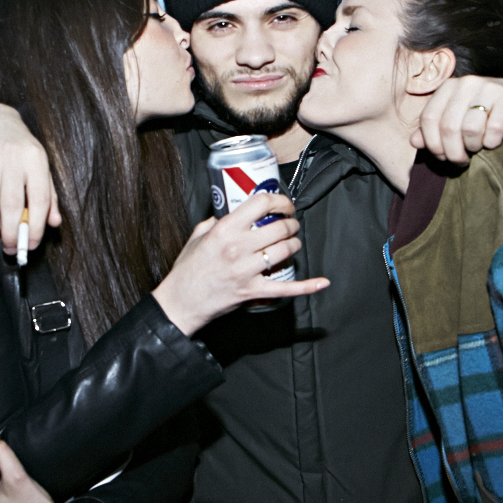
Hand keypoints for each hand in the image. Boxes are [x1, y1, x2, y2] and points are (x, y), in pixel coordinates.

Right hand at [0, 104, 61, 254]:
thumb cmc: (19, 151)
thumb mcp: (39, 167)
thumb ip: (48, 196)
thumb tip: (53, 224)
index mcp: (35, 158)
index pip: (39, 199)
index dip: (36, 228)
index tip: (32, 245)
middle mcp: (12, 155)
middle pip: (11, 206)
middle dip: (11, 234)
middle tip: (11, 247)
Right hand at [151, 192, 328, 334]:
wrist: (181, 302)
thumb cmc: (187, 269)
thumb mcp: (197, 235)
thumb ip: (216, 220)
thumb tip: (233, 210)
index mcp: (224, 230)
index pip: (261, 203)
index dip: (279, 200)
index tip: (283, 204)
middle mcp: (238, 248)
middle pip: (279, 227)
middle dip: (291, 223)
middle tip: (290, 223)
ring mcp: (247, 270)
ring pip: (286, 250)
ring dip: (295, 244)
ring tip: (292, 242)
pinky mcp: (253, 291)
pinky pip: (286, 288)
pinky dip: (307, 286)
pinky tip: (322, 282)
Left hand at [411, 76, 502, 163]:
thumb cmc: (486, 112)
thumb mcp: (458, 119)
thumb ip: (434, 130)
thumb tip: (413, 141)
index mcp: (448, 87)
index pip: (428, 119)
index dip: (432, 144)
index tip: (442, 157)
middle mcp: (467, 83)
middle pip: (448, 127)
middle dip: (453, 152)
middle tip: (462, 160)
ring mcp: (489, 87)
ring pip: (470, 129)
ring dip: (474, 147)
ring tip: (479, 147)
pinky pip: (494, 129)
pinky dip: (493, 143)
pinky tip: (495, 141)